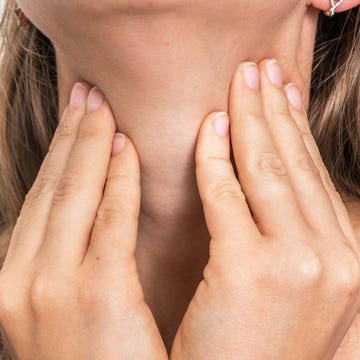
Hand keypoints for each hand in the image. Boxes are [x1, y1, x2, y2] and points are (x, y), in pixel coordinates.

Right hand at [0, 83, 166, 358]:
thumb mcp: (68, 308)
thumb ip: (73, 261)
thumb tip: (90, 217)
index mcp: (17, 281)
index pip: (44, 199)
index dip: (60, 153)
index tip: (79, 117)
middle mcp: (22, 278)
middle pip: (53, 187)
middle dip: (70, 136)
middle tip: (86, 94)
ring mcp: (50, 288)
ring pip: (73, 194)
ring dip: (88, 144)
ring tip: (100, 104)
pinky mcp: (94, 298)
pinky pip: (109, 222)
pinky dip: (116, 181)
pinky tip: (126, 147)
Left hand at [171, 59, 359, 358]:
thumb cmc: (255, 344)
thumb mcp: (289, 283)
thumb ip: (288, 232)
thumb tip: (275, 180)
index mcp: (345, 258)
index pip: (314, 174)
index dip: (296, 127)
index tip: (281, 92)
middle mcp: (336, 256)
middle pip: (296, 162)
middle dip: (276, 108)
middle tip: (260, 69)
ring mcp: (301, 263)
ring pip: (269, 168)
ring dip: (251, 118)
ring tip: (240, 82)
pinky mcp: (252, 270)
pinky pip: (227, 194)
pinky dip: (215, 158)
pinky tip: (209, 128)